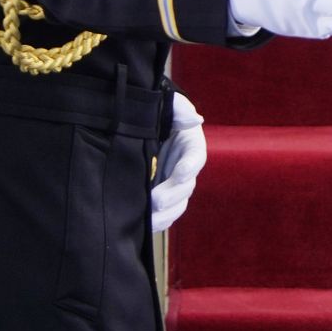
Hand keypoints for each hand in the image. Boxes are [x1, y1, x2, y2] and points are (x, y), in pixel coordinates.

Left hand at [150, 92, 205, 231]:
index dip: (189, 165)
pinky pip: (166, 213)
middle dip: (173, 195)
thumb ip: (180, 108)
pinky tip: (144, 226)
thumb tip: (195, 119)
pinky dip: (158, 221)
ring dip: (167, 213)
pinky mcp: (160, 196)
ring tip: (150, 220)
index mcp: (190, 144)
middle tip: (156, 201)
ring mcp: (173, 184)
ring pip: (179, 203)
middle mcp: (185, 167)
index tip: (181, 172)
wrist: (136, 126)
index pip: (196, 156)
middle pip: (187, 186)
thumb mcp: (168, 104)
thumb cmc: (156, 112)